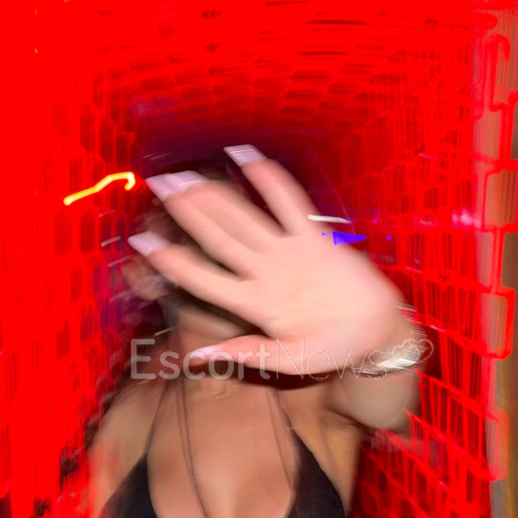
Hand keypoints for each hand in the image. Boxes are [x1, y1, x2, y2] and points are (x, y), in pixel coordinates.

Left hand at [140, 149, 406, 375]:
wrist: (377, 335)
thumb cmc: (334, 351)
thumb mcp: (291, 361)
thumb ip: (250, 355)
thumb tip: (198, 358)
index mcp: (254, 305)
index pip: (203, 277)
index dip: (172, 260)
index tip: (141, 242)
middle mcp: (264, 273)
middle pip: (218, 237)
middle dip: (188, 212)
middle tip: (159, 184)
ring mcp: (288, 253)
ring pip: (244, 218)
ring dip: (215, 195)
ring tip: (186, 174)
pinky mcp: (315, 241)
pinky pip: (289, 203)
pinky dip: (269, 180)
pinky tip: (245, 157)